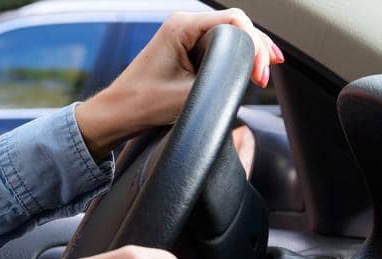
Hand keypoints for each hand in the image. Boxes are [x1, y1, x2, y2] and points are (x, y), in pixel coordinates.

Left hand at [75, 9, 284, 158]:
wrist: (116, 113)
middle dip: (257, 48)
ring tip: (264, 72)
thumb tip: (247, 76)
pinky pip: (219, 43)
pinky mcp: (185, 47)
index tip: (259, 73)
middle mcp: (183, 23)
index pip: (235, 21)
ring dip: (250, 51)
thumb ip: (221, 80)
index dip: (255, 45)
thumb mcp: (188, 95)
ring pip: (231, 34)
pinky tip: (253, 67)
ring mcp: (184, 34)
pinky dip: (237, 55)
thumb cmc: (141, 104)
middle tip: (265, 76)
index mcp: (181, 26)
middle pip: (236, 24)